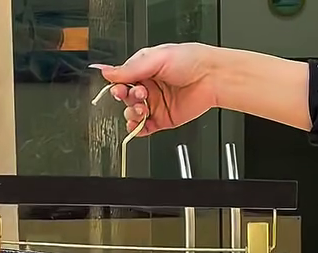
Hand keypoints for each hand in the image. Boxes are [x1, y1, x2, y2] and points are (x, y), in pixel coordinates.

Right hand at [91, 43, 220, 135]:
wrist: (211, 78)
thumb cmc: (190, 60)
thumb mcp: (156, 58)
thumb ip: (130, 68)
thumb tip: (107, 72)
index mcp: (144, 68)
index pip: (122, 80)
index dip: (118, 86)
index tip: (119, 88)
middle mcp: (148, 86)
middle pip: (126, 98)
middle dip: (127, 98)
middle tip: (138, 94)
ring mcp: (155, 104)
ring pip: (133, 114)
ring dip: (132, 113)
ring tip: (142, 108)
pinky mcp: (162, 120)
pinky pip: (144, 128)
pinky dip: (138, 129)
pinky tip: (138, 125)